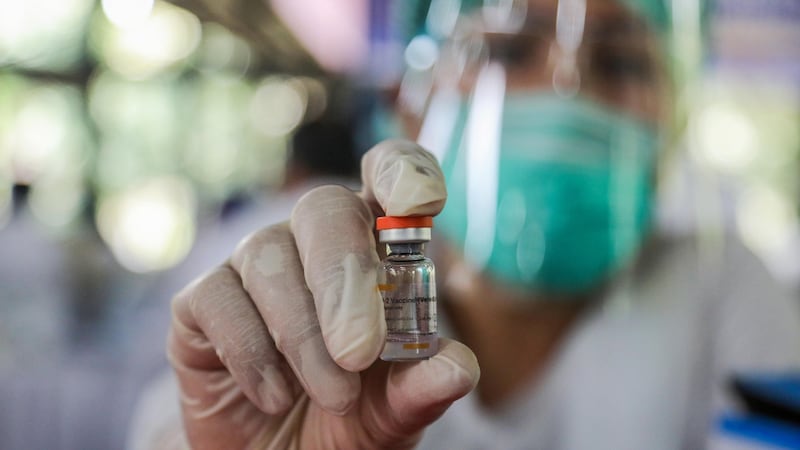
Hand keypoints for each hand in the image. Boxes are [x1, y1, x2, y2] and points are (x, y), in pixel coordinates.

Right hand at [167, 140, 479, 448]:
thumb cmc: (344, 420)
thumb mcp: (392, 412)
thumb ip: (419, 389)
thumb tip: (459, 369)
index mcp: (372, 247)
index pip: (386, 176)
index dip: (403, 172)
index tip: (422, 202)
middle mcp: (311, 242)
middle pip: (323, 209)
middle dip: (344, 280)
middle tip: (359, 352)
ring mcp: (253, 267)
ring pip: (269, 257)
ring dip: (302, 333)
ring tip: (333, 394)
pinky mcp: (202, 302)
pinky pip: (219, 301)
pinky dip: (252, 352)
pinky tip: (276, 396)